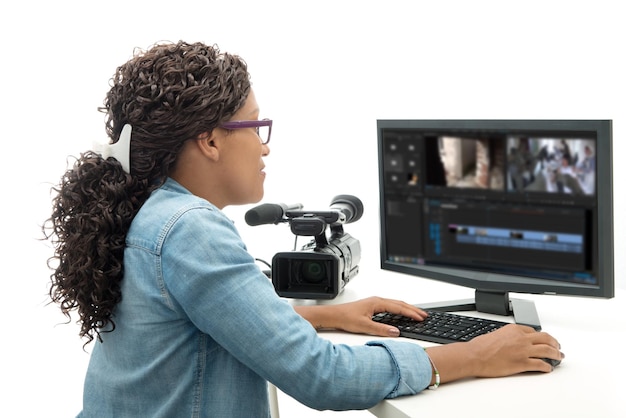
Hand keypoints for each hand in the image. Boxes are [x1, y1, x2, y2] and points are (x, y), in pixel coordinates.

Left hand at [301, 296, 427, 337]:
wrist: (333, 315)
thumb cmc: (345, 318)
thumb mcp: (364, 326)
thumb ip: (381, 329)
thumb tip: (396, 332)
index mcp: (377, 303)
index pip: (398, 307)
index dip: (411, 313)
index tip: (420, 318)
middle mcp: (377, 300)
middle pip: (399, 303)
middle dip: (413, 309)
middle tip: (424, 315)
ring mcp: (375, 303)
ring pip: (395, 304)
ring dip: (407, 309)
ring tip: (417, 314)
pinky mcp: (372, 307)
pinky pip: (390, 306)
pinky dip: (399, 309)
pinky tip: (401, 314)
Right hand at [426, 324, 563, 383]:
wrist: (475, 356)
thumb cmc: (481, 346)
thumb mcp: (495, 334)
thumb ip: (508, 336)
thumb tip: (512, 342)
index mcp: (514, 329)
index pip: (534, 331)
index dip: (542, 337)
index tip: (544, 340)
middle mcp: (521, 338)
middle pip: (546, 338)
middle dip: (554, 343)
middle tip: (557, 346)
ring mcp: (523, 351)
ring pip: (547, 350)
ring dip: (556, 354)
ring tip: (559, 357)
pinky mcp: (522, 363)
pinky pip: (540, 364)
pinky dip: (547, 367)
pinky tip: (548, 368)